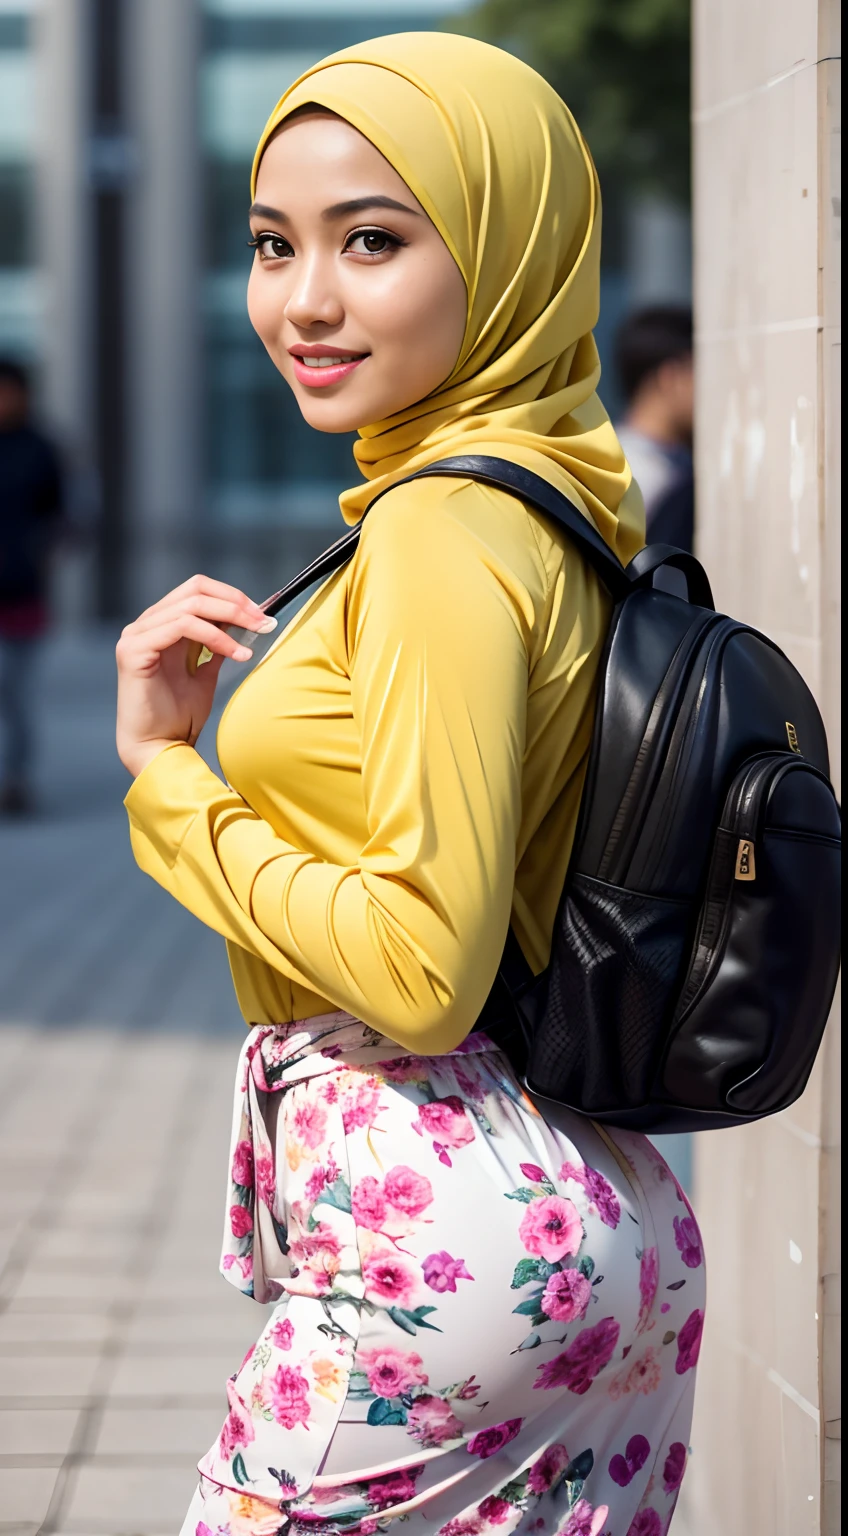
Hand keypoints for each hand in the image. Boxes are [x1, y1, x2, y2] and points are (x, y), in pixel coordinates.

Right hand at [116, 574, 275, 777]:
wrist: (159, 748)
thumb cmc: (178, 717)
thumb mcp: (205, 674)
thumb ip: (216, 646)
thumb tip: (242, 622)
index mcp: (161, 626)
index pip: (197, 590)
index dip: (231, 595)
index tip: (262, 613)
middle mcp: (146, 625)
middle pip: (194, 590)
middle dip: (235, 602)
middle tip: (263, 621)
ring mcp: (136, 636)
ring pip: (190, 606)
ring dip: (230, 618)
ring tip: (255, 636)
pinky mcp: (134, 651)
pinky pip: (180, 627)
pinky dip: (214, 637)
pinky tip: (236, 653)